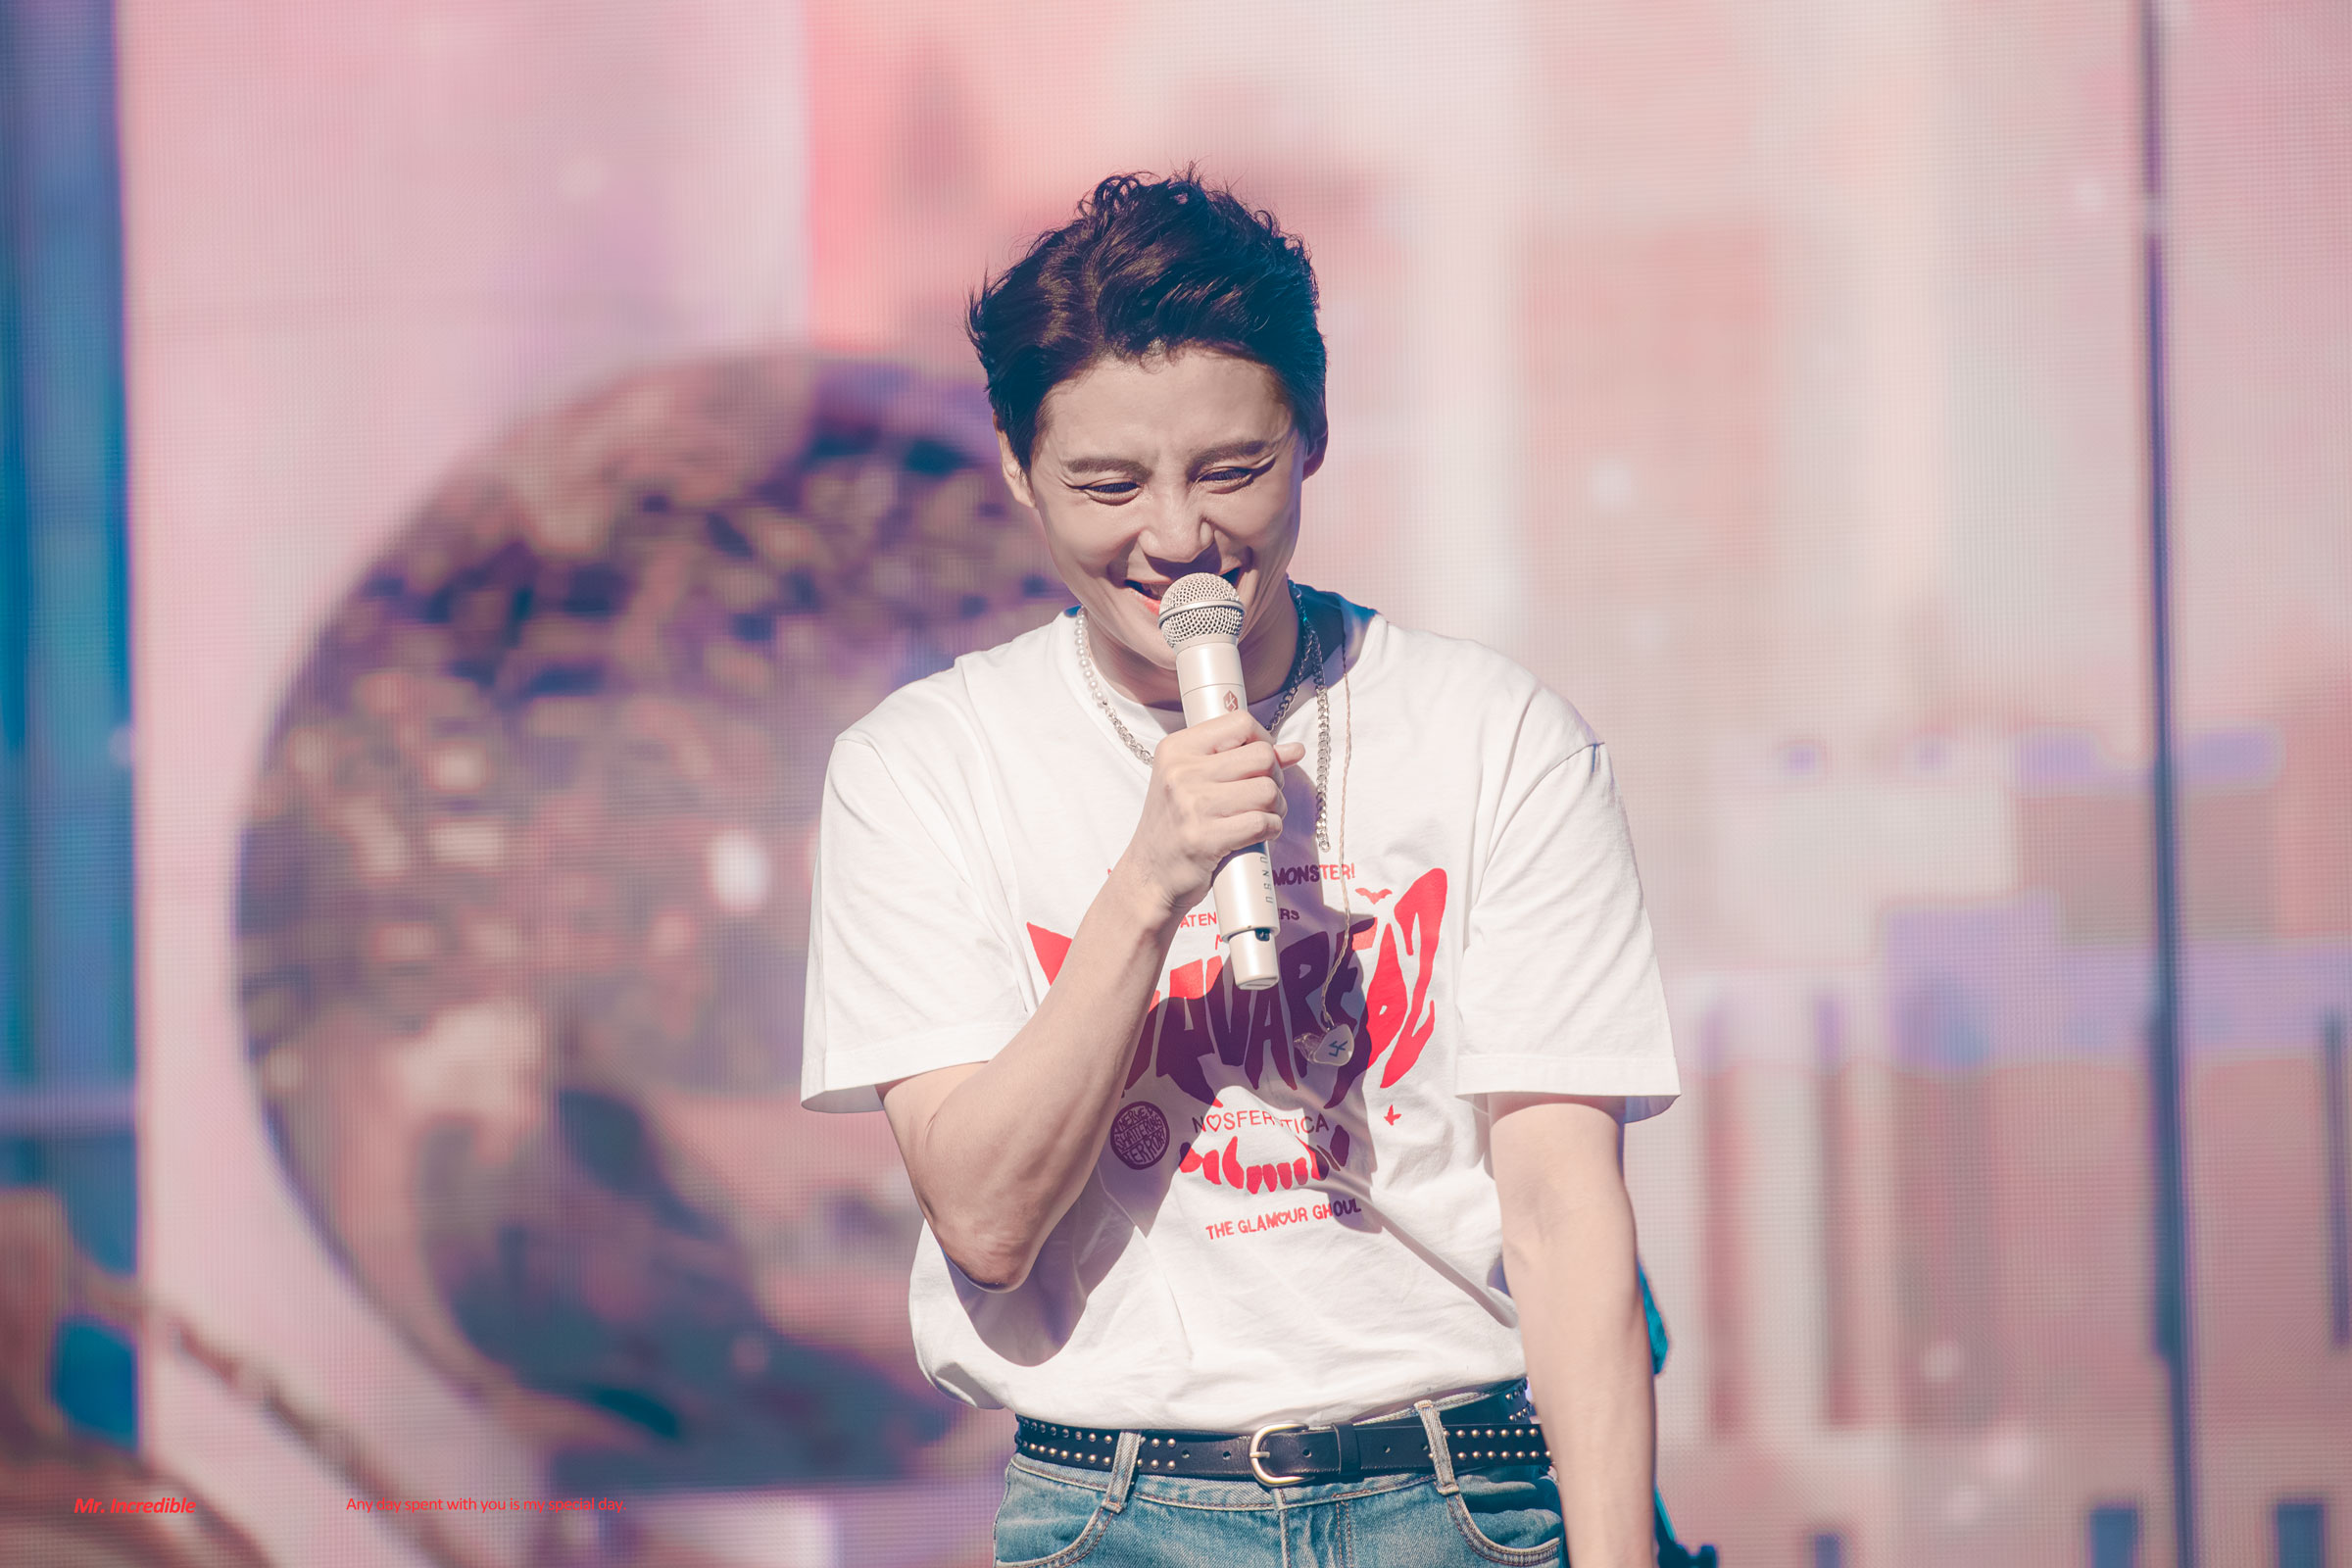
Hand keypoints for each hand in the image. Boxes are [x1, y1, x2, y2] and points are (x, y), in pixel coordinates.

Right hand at [1115, 710, 1304, 926]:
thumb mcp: (1197, 781)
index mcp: (1177, 749)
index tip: (1260, 764)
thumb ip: (1243, 760)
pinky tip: (1259, 834)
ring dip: (1275, 807)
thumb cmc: (1178, 825)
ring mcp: (1191, 805)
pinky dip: (1271, 829)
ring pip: (1267, 791)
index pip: (1240, 723)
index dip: (1263, 741)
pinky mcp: (1204, 838)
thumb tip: (1294, 750)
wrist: (1150, 874)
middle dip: (1275, 778)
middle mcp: (1180, 772)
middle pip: (1262, 756)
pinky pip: (1262, 823)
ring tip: (1261, 816)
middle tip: (1263, 796)